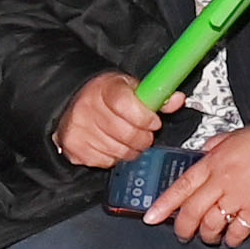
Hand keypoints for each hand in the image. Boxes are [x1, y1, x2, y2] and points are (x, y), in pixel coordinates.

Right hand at [56, 72, 171, 168]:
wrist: (73, 101)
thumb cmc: (105, 94)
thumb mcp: (130, 87)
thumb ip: (155, 95)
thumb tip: (176, 100)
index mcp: (105, 89)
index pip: (128, 106)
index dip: (146, 118)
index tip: (152, 120)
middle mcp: (88, 108)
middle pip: (128, 134)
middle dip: (143, 137)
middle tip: (143, 132)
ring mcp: (79, 130)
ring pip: (120, 152)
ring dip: (130, 149)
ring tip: (126, 137)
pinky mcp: (75, 148)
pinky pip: (107, 162)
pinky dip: (113, 156)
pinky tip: (110, 143)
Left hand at [141, 126, 249, 247]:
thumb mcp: (235, 136)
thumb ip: (216, 145)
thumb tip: (207, 149)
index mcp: (212, 163)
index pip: (181, 187)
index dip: (163, 205)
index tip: (152, 216)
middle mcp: (221, 182)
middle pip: (192, 212)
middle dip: (183, 227)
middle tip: (182, 234)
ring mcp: (237, 198)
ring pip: (211, 225)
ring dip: (207, 235)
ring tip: (209, 237)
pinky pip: (237, 231)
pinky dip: (231, 238)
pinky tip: (232, 238)